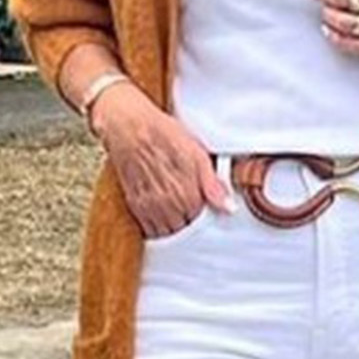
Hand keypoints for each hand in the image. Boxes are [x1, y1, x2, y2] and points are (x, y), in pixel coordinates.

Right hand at [90, 85, 233, 237]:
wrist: (129, 126)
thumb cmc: (165, 134)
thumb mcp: (197, 153)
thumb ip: (213, 184)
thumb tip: (229, 208)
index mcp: (187, 193)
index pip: (203, 222)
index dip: (206, 214)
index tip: (206, 203)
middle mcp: (167, 205)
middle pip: (185, 230)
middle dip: (191, 222)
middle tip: (192, 204)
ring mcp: (149, 207)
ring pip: (167, 232)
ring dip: (174, 225)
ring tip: (178, 209)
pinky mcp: (134, 205)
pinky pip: (149, 229)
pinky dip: (158, 226)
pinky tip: (163, 212)